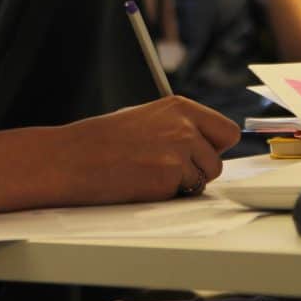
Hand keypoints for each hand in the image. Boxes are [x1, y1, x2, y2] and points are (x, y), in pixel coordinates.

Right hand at [62, 96, 240, 203]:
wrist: (74, 157)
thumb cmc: (103, 140)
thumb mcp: (146, 118)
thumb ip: (177, 126)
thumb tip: (202, 143)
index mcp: (179, 106)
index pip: (226, 130)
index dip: (214, 146)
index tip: (203, 153)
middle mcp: (184, 125)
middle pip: (218, 159)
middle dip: (200, 168)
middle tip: (169, 167)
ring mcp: (179, 150)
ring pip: (204, 179)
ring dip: (184, 183)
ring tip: (151, 173)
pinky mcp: (170, 176)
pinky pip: (185, 194)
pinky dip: (169, 194)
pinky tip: (143, 182)